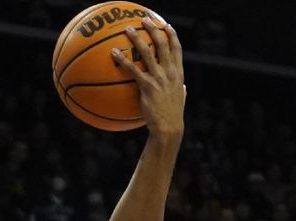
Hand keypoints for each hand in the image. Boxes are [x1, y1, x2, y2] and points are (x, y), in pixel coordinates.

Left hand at [113, 18, 184, 137]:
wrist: (168, 127)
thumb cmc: (172, 115)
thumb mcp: (180, 99)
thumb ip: (180, 90)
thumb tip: (182, 88)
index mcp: (178, 73)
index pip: (177, 49)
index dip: (172, 35)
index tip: (166, 26)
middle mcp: (170, 72)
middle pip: (162, 44)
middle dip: (154, 29)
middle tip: (145, 20)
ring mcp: (159, 78)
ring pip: (147, 52)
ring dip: (137, 38)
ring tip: (128, 30)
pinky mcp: (147, 86)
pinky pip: (133, 69)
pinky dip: (123, 60)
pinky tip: (113, 54)